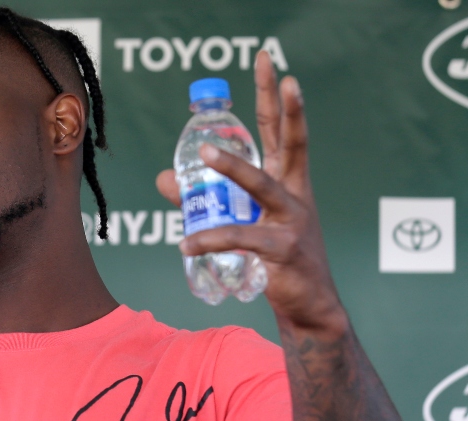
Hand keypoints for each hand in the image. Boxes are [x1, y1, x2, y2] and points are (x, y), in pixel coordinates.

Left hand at [156, 51, 346, 332]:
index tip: (271, 63)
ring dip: (233, 167)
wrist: (307, 307)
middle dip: (286, 106)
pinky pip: (241, 238)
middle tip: (281, 74)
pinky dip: (209, 239)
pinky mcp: (283, 250)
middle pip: (291, 141)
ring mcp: (293, 220)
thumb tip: (165, 178)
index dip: (276, 97)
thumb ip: (201, 198)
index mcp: (287, 182)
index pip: (281, 131)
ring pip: (261, 186)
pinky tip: (186, 243)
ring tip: (202, 154)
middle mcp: (295, 193)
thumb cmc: (275, 259)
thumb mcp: (240, 222)